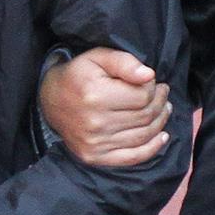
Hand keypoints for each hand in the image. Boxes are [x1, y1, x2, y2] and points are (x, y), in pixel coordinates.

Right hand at [39, 47, 172, 166]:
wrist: (50, 101)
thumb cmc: (78, 76)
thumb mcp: (97, 58)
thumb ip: (124, 62)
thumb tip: (149, 75)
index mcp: (96, 95)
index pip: (143, 95)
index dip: (154, 87)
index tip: (154, 82)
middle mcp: (95, 122)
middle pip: (145, 116)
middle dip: (160, 103)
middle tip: (163, 94)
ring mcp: (95, 143)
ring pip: (143, 135)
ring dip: (160, 122)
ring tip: (163, 109)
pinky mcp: (95, 157)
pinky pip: (132, 157)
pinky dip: (152, 149)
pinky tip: (162, 137)